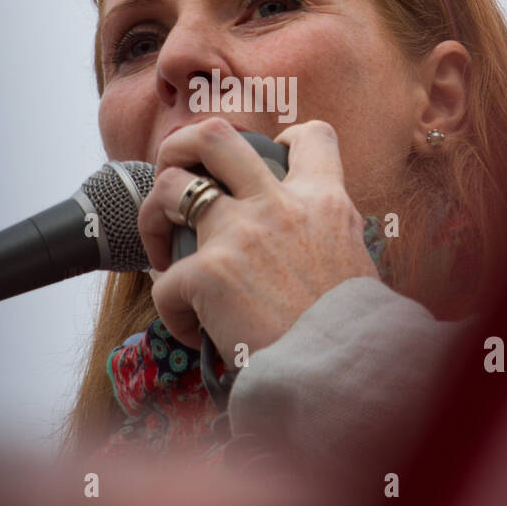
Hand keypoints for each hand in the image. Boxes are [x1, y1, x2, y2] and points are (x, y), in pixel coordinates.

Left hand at [138, 117, 379, 355]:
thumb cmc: (349, 332)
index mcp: (322, 200)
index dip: (286, 138)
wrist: (340, 371)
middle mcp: (278, 204)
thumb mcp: (353, 262)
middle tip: (173, 174)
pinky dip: (172, 310)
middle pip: (214, 134)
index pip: (310, 137)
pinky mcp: (207, 272)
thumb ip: (325, 239)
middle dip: (179, 145)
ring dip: (152, 218)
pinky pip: (164, 283)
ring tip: (162, 255)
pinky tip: (195, 333)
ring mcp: (238, 233)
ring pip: (168, 187)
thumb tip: (300, 253)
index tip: (272, 157)